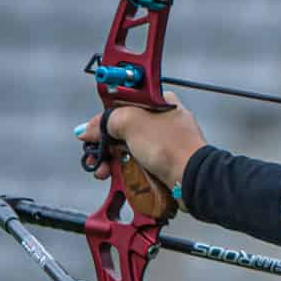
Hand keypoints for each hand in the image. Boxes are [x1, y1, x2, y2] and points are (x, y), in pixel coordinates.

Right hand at [78, 91, 207, 189]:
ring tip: (102, 170)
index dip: (103, 118)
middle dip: (103, 144)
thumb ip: (106, 121)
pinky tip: (114, 176)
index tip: (91, 131)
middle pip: (122, 129)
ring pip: (128, 148)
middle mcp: (162, 121)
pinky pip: (137, 163)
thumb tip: (88, 128)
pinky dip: (123, 169)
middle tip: (93, 155)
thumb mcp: (132, 122)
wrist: (192, 178)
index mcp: (158, 102)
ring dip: (110, 160)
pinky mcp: (163, 162)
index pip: (122, 104)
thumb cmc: (172, 146)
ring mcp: (163, 143)